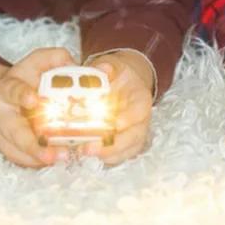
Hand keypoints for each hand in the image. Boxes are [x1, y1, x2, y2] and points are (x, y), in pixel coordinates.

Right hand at [0, 47, 77, 167]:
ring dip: (41, 158)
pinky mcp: (10, 150)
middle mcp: (3, 115)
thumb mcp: (38, 61)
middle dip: (33, 145)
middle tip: (51, 153)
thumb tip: (77, 65)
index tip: (34, 100)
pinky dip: (41, 162)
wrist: (5, 97)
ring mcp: (4, 136)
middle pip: (15, 133)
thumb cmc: (26, 78)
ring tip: (63, 157)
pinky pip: (25, 160)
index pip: (13, 91)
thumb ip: (57, 58)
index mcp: (8, 89)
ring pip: (19, 151)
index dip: (22, 95)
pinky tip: (59, 159)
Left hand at [81, 51, 153, 165]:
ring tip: (83, 152)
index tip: (113, 123)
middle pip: (134, 137)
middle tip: (88, 147)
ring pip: (126, 151)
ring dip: (105, 155)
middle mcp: (141, 121)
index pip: (139, 111)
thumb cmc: (117, 76)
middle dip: (112, 145)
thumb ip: (108, 66)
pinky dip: (103, 159)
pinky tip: (85, 155)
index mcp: (141, 99)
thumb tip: (103, 69)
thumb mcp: (113, 66)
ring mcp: (134, 135)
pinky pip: (117, 157)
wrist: (122, 86)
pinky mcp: (124, 146)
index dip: (128, 118)